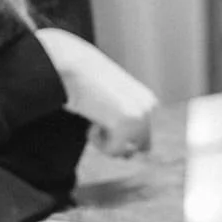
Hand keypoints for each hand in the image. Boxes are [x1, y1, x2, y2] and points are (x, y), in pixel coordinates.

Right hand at [35, 28, 158, 157]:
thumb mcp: (110, 103)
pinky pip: (113, 151)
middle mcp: (149, 108)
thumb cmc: (85, 82)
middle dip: (116, 142)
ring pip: (126, 152)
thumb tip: (129, 156)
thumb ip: (122, 125)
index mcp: (148, 101)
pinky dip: (98, 143)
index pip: (143, 139)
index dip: (120, 136)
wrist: (72, 65)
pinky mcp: (128, 123)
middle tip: (97, 123)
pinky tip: (91, 123)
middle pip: (138, 148)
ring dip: (106, 143)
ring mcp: (141, 116)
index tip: (102, 119)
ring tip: (93, 120)